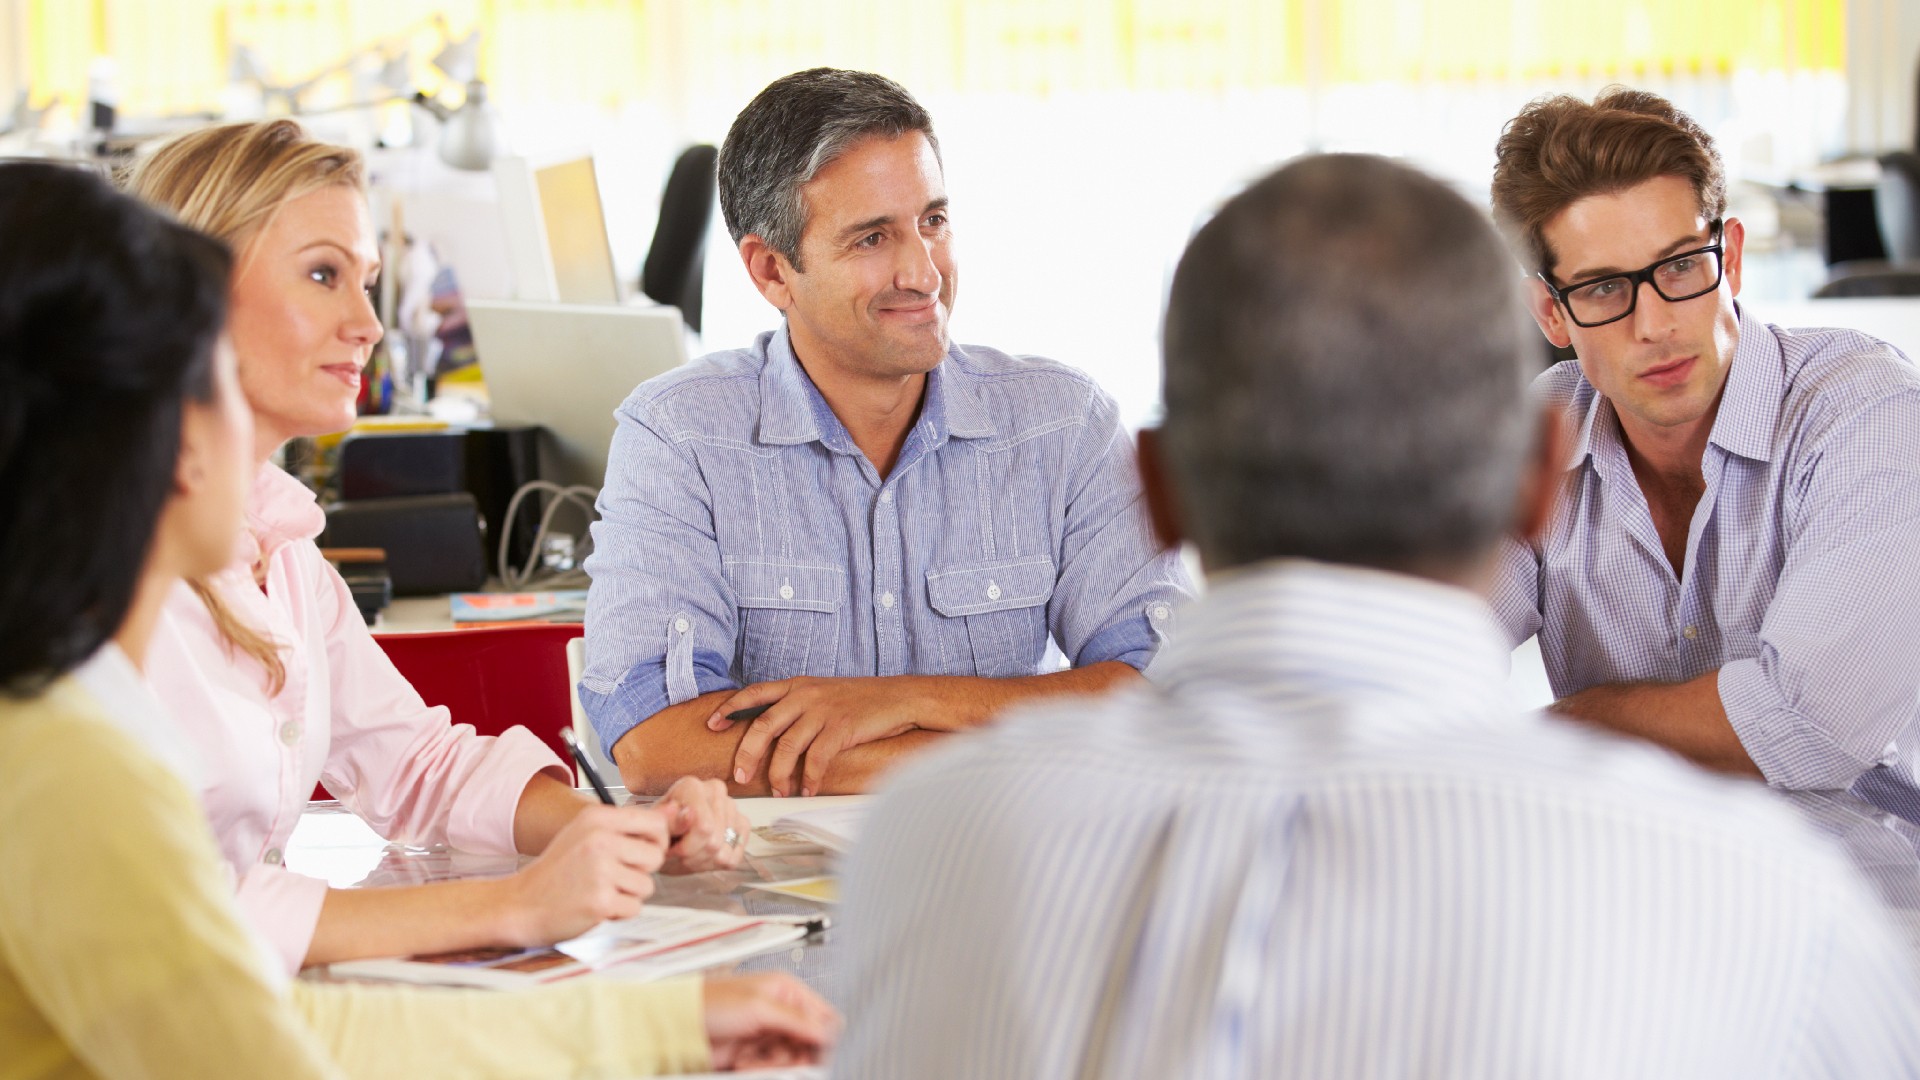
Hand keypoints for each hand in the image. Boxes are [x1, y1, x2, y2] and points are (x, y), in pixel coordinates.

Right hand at [496, 803, 668, 945]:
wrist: (520, 904)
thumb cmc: (558, 870)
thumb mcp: (589, 834)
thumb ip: (632, 825)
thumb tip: (675, 811)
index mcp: (598, 818)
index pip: (655, 824)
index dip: (655, 842)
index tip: (638, 853)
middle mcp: (600, 840)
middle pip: (656, 856)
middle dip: (641, 871)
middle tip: (613, 876)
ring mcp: (599, 870)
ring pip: (647, 885)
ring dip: (629, 894)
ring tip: (601, 890)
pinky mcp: (600, 901)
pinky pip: (634, 908)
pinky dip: (619, 912)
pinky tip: (596, 906)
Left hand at [655, 776, 752, 872]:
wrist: (666, 839)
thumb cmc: (660, 833)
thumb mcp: (656, 830)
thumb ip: (670, 822)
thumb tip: (689, 814)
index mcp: (692, 787)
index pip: (704, 827)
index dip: (686, 848)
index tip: (671, 850)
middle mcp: (715, 791)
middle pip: (714, 842)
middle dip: (694, 856)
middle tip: (678, 854)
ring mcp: (732, 806)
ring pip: (724, 853)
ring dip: (703, 861)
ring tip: (688, 854)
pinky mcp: (742, 824)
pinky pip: (733, 857)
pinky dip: (716, 864)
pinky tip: (702, 855)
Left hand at [701, 973, 839, 1069]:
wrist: (678, 1027)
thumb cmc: (710, 1003)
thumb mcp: (759, 1007)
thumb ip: (796, 1019)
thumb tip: (827, 1032)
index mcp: (786, 991)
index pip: (823, 1016)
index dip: (825, 1036)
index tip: (819, 1051)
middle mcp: (781, 1013)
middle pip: (810, 1043)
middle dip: (797, 1054)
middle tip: (780, 1058)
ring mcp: (768, 1035)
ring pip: (792, 1059)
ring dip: (776, 1063)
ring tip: (753, 1059)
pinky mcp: (755, 1055)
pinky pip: (774, 1069)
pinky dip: (762, 1069)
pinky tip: (744, 1061)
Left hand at [708, 676, 928, 796]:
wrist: (897, 698)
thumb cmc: (860, 700)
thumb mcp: (823, 693)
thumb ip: (797, 706)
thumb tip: (772, 732)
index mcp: (797, 685)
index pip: (754, 693)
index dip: (730, 708)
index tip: (712, 724)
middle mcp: (805, 695)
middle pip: (763, 725)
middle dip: (747, 752)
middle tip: (739, 774)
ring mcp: (823, 711)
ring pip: (787, 746)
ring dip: (779, 774)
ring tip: (779, 791)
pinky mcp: (841, 728)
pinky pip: (816, 759)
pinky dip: (809, 779)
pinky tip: (808, 790)